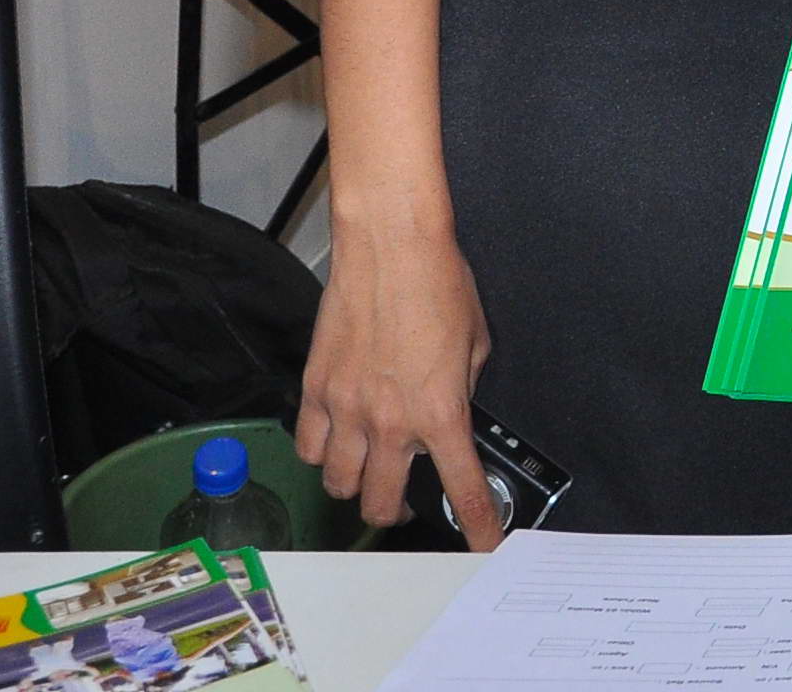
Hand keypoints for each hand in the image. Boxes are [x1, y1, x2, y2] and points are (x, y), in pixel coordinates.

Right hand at [293, 209, 500, 548]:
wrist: (391, 247)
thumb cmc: (440, 284)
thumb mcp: (476, 342)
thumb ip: (463, 388)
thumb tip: (451, 408)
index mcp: (441, 412)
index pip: (462, 486)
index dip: (476, 523)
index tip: (482, 544)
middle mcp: (390, 422)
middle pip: (381, 504)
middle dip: (397, 513)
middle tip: (407, 502)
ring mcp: (346, 409)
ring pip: (339, 484)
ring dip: (356, 484)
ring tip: (368, 467)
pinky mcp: (315, 390)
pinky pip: (308, 447)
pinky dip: (322, 453)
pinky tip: (336, 438)